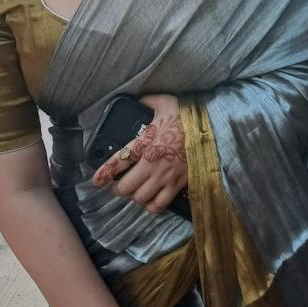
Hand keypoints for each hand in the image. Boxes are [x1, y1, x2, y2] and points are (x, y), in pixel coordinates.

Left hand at [92, 93, 187, 215]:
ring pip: (140, 198)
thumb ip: (147, 102)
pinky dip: (151, 206)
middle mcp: (152, 163)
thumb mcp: (164, 102)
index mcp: (146, 142)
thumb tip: (136, 100)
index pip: (119, 160)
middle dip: (118, 189)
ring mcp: (165, 176)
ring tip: (135, 191)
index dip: (104, 173)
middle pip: (126, 187)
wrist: (212, 129)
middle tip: (118, 186)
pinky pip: (159, 204)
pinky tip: (150, 200)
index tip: (95, 181)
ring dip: (134, 196)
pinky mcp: (177, 184)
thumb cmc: (186, 115)